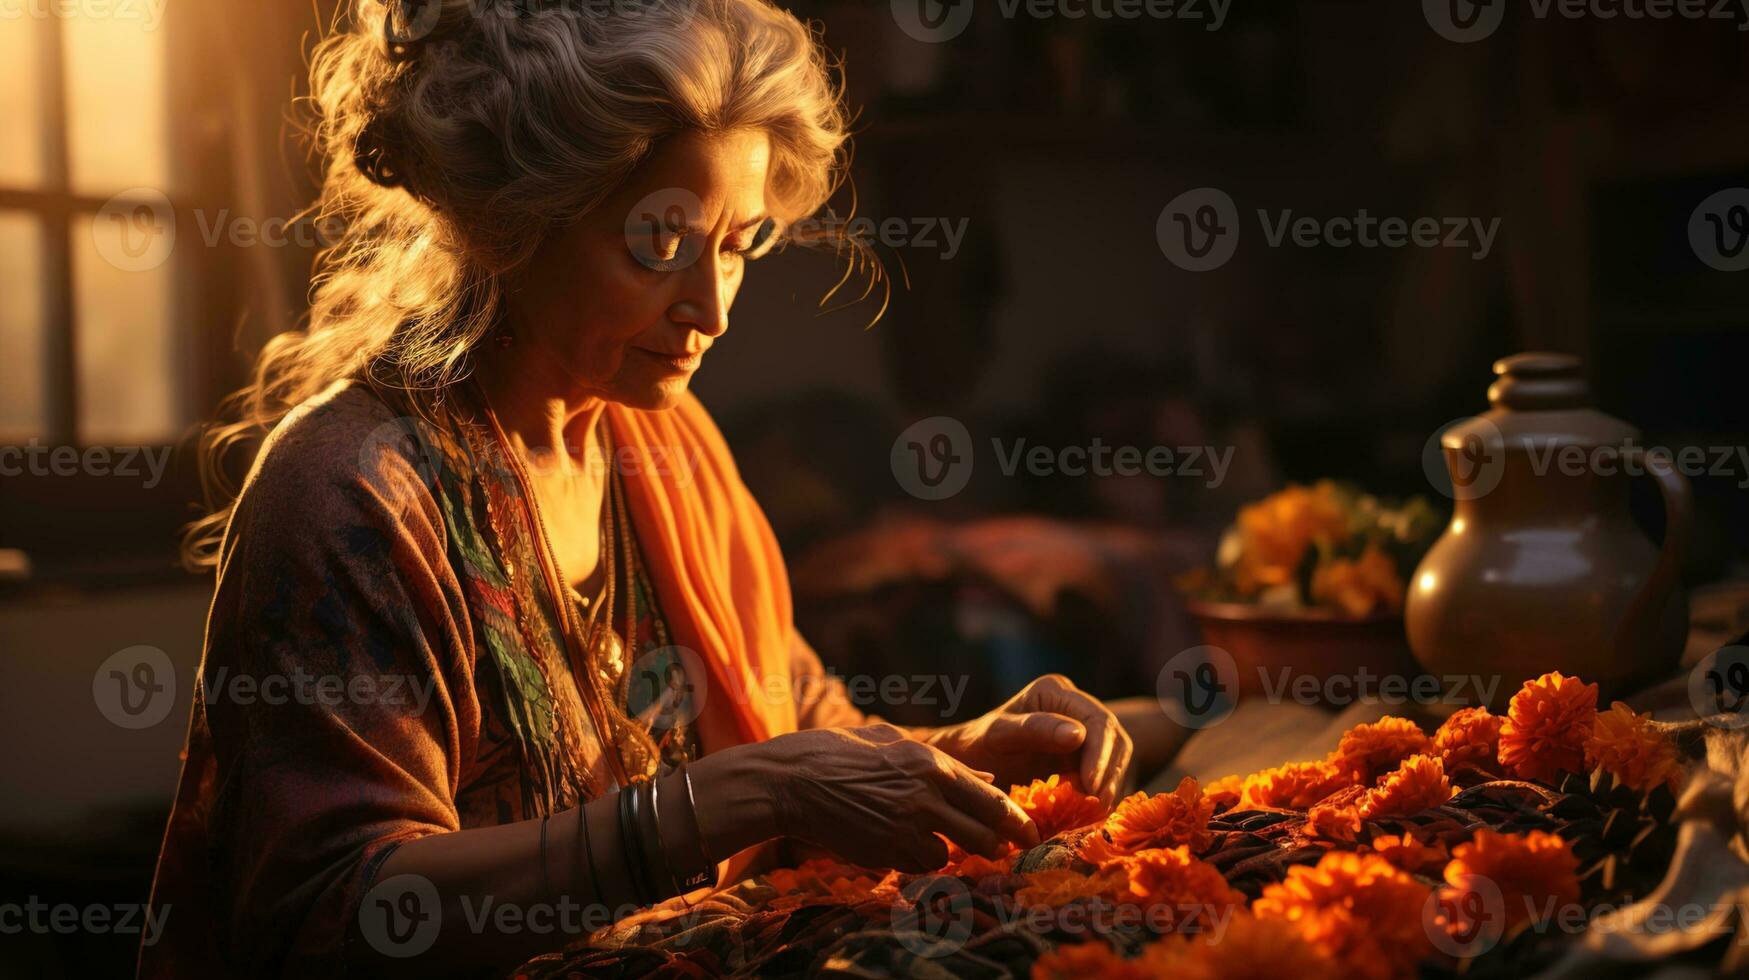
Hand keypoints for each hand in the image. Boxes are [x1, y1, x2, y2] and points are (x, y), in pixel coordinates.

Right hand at [752, 725, 1039, 871]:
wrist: (790, 782)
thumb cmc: (837, 752)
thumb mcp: (892, 741)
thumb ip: (945, 761)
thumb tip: (988, 778)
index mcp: (930, 763)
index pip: (990, 799)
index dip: (1015, 820)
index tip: (1029, 832)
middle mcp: (924, 797)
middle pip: (982, 833)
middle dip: (996, 843)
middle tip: (1003, 848)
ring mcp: (904, 828)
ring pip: (949, 853)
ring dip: (950, 850)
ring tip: (938, 838)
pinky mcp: (884, 852)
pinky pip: (918, 865)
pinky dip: (919, 859)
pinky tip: (904, 844)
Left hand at [919, 674, 1133, 806]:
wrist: (969, 761)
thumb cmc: (977, 746)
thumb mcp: (998, 735)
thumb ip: (1034, 729)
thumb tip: (1079, 735)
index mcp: (1055, 690)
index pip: (1097, 720)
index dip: (1101, 755)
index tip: (1092, 788)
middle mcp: (1074, 704)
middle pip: (1113, 737)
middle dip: (1108, 773)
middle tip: (1098, 806)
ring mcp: (1082, 727)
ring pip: (1116, 755)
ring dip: (1110, 784)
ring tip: (1095, 812)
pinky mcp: (1084, 753)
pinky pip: (1106, 770)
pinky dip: (1103, 791)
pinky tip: (1092, 811)